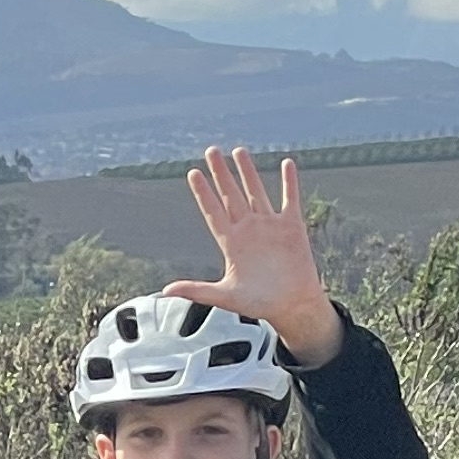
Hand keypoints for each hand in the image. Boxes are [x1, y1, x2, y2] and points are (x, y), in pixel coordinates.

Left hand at [168, 146, 339, 367]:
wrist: (292, 307)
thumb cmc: (259, 303)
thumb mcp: (225, 296)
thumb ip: (196, 291)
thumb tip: (165, 291)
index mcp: (230, 243)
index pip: (213, 211)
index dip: (203, 193)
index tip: (193, 173)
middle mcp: (248, 230)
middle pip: (231, 195)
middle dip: (221, 173)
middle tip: (211, 151)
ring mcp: (269, 226)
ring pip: (256, 192)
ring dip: (248, 172)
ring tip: (238, 151)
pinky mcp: (291, 227)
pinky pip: (289, 199)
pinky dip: (288, 182)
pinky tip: (286, 164)